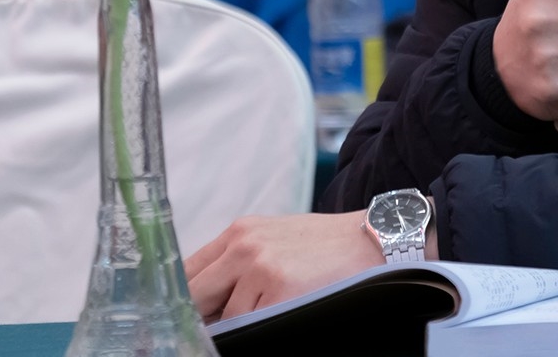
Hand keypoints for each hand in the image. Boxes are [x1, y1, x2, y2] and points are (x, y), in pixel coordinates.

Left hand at [184, 211, 381, 321]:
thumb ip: (237, 263)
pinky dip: (262, 326)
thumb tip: (205, 305)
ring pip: (224, 318)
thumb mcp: (275, 241)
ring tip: (275, 308)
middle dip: (203, 317)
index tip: (182, 319)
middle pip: (194, 296)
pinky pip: (250, 325)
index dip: (183, 301)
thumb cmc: (327, 246)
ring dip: (241, 323)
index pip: (187, 273)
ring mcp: (259, 267)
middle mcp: (243, 245)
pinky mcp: (279, 289)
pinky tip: (286, 311)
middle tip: (218, 327)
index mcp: (239, 232)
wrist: (375, 240)